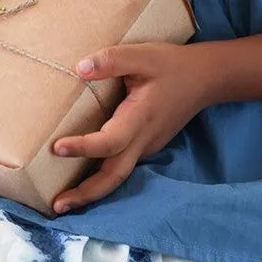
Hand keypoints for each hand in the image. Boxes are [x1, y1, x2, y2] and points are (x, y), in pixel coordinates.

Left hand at [52, 43, 203, 213]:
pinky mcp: (145, 146)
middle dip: (86, 194)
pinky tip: (80, 181)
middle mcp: (143, 140)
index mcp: (140, 118)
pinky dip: (100, 178)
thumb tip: (79, 69)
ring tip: (62, 203)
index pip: (110, 141)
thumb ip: (112, 60)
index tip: (57, 148)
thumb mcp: (143, 55)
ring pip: (117, 175)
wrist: (205, 79)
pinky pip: (120, 166)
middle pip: (114, 176)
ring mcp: (146, 147)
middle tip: (57, 206)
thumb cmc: (171, 65)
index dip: (84, 147)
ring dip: (91, 192)